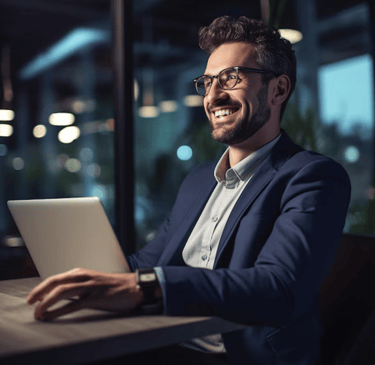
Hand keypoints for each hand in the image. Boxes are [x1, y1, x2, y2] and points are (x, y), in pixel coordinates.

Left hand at [26, 268, 142, 320]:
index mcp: (83, 272)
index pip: (57, 277)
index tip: (33, 297)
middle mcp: (85, 277)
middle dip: (39, 292)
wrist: (134, 287)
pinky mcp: (96, 298)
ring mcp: (90, 287)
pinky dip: (58, 311)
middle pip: (56, 281)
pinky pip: (73, 305)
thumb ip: (78, 286)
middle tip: (29, 302)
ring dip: (46, 302)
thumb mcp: (93, 282)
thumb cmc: (113, 286)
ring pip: (62, 292)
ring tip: (37, 312)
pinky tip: (50, 316)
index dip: (42, 287)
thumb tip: (59, 296)